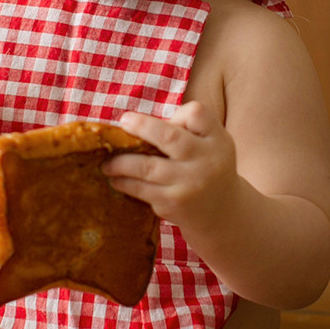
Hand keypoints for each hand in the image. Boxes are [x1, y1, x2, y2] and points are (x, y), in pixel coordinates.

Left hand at [104, 102, 237, 229]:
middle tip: (122, 123)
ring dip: (120, 162)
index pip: (197, 114)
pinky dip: (124, 182)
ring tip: (107, 163)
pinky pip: (141, 189)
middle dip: (141, 127)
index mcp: (217, 141)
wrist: (222, 214)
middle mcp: (206, 162)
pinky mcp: (173, 203)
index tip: (167, 119)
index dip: (178, 113)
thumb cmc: (208, 168)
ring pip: (146, 166)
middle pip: (169, 137)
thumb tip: (137, 125)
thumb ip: (188, 129)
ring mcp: (188, 184)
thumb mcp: (213, 145)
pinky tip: (115, 179)